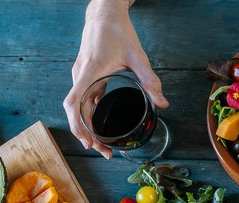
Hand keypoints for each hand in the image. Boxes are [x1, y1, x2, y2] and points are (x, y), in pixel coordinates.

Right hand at [63, 0, 168, 158]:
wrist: (104, 14)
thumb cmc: (118, 32)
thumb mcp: (138, 56)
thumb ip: (150, 80)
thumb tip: (163, 102)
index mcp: (91, 71)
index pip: (75, 102)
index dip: (78, 124)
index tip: (87, 141)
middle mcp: (81, 76)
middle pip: (76, 111)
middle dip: (86, 134)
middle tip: (103, 151)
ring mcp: (81, 76)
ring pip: (78, 107)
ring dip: (87, 127)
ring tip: (102, 145)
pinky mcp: (86, 77)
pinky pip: (83, 100)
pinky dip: (89, 116)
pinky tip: (101, 126)